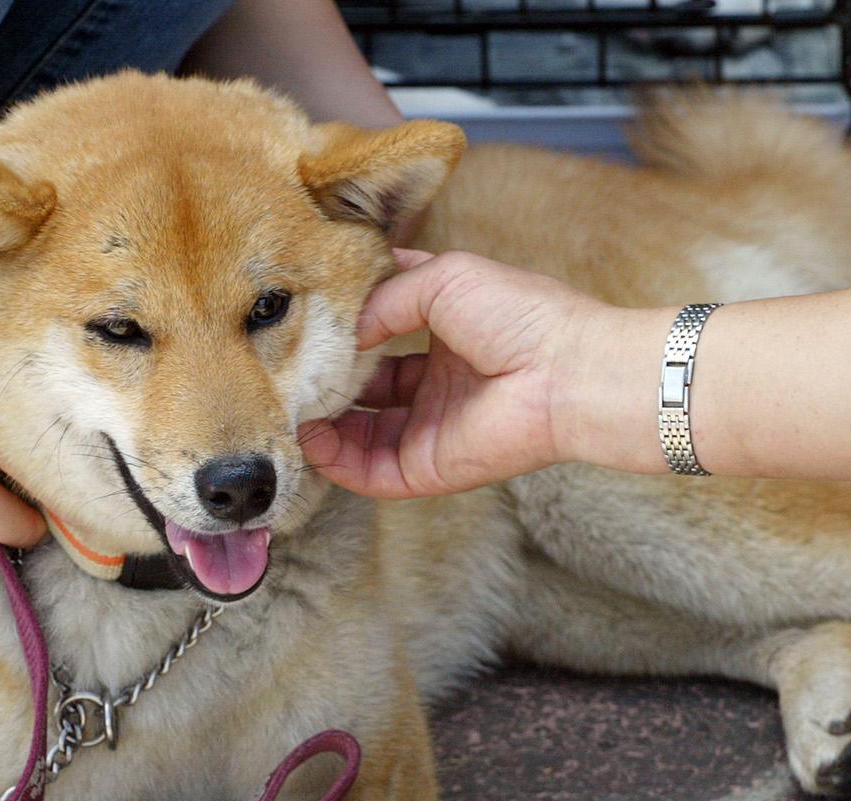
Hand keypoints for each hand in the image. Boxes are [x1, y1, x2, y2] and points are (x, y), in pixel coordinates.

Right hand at [300, 250, 652, 496]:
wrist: (566, 373)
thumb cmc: (520, 315)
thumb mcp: (443, 277)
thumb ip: (385, 296)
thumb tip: (343, 328)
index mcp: (442, 333)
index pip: (377, 333)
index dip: (340, 328)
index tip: (300, 321)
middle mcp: (432, 382)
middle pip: (362, 389)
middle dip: (322, 382)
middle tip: (283, 372)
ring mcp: (429, 428)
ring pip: (358, 435)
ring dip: (321, 424)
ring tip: (286, 408)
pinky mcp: (427, 468)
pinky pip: (369, 472)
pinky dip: (336, 461)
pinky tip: (311, 440)